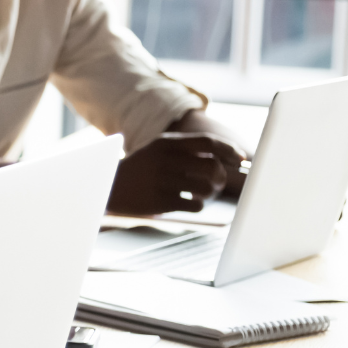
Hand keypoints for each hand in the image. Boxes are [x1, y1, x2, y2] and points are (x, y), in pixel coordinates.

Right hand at [107, 133, 245, 214]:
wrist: (106, 186)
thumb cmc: (141, 168)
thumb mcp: (159, 149)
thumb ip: (189, 149)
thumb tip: (232, 157)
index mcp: (166, 142)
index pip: (208, 143)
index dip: (229, 150)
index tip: (241, 159)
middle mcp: (165, 160)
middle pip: (212, 167)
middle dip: (221, 176)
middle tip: (217, 182)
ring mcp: (162, 181)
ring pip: (206, 187)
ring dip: (210, 192)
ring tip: (200, 192)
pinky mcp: (160, 201)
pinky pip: (195, 205)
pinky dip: (198, 205)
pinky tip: (188, 202)